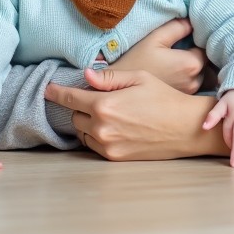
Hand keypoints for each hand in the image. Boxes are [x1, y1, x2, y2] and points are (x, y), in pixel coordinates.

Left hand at [45, 68, 228, 160]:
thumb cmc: (164, 98)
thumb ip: (109, 78)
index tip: (48, 90)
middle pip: (75, 115)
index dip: (56, 92)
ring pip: (83, 132)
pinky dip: (97, 136)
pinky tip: (115, 127)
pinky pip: (94, 146)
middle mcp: (102, 127)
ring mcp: (107, 145)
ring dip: (88, 122)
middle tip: (99, 98)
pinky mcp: (114, 157)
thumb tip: (86, 75)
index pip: (70, 98)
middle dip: (81, 106)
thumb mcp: (139, 78)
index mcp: (105, 104)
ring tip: (109, 114)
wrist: (185, 128)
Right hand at [107, 18, 206, 93]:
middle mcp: (194, 81)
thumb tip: (192, 22)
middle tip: (182, 50)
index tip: (187, 38)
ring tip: (176, 63)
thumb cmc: (135, 60)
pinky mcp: (179, 102)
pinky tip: (173, 75)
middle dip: (198, 57)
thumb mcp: (155, 38)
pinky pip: (192, 88)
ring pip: (201, 78)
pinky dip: (187, 81)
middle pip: (206, 65)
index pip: (206, 49)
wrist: (117, 89)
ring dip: (194, 70)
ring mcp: (188, 94)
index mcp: (191, 64)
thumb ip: (177, 27)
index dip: (199, 41)